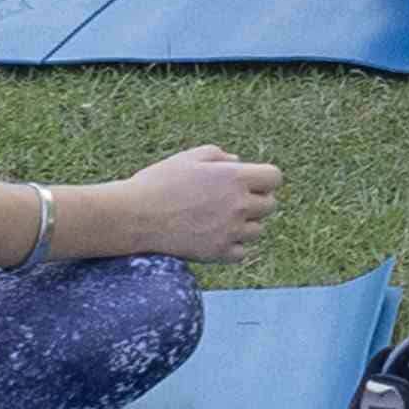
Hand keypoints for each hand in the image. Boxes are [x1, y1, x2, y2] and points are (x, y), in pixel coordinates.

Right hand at [117, 145, 280, 258]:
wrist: (134, 216)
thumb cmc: (158, 182)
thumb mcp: (188, 158)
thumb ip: (219, 156)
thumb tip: (239, 162)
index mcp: (235, 177)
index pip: (274, 178)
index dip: (264, 179)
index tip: (250, 182)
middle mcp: (238, 204)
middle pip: (269, 205)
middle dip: (255, 201)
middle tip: (232, 201)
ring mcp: (229, 231)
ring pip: (257, 230)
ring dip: (245, 225)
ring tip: (220, 220)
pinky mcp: (218, 253)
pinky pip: (242, 252)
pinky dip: (234, 247)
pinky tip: (217, 237)